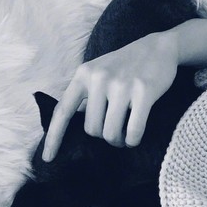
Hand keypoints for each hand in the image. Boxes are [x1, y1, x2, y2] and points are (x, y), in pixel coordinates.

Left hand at [42, 32, 178, 160]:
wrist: (158, 47)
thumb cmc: (126, 65)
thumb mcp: (99, 71)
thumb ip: (85, 93)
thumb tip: (72, 125)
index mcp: (84, 74)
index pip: (63, 111)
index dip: (54, 137)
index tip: (48, 158)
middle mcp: (100, 78)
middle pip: (91, 129)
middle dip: (103, 136)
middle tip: (114, 131)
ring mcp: (122, 85)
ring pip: (110, 133)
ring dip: (118, 141)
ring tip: (124, 136)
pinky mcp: (143, 91)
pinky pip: (133, 130)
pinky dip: (133, 140)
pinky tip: (134, 138)